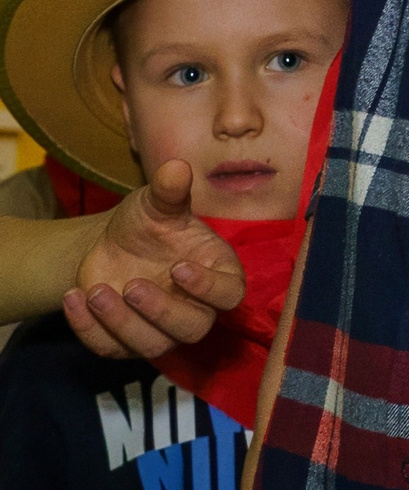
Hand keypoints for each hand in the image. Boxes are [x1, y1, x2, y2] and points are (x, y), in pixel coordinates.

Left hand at [64, 161, 247, 358]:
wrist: (111, 246)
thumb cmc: (147, 224)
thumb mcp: (156, 204)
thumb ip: (169, 190)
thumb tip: (175, 166)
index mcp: (216, 273)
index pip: (229, 294)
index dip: (209, 287)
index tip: (178, 267)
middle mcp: (195, 308)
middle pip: (193, 328)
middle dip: (160, 311)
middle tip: (131, 285)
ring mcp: (160, 330)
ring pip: (153, 345)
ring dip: (122, 323)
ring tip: (96, 291)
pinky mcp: (124, 343)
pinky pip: (110, 348)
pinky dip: (89, 329)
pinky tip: (73, 298)